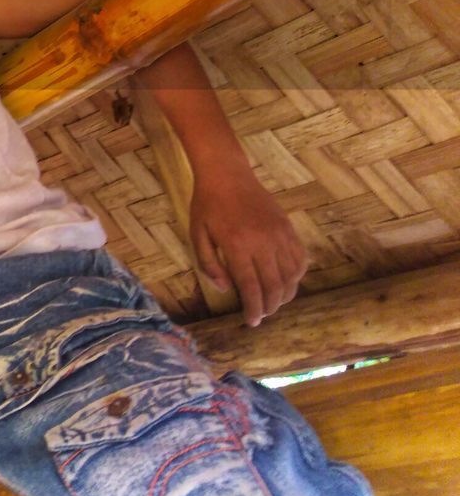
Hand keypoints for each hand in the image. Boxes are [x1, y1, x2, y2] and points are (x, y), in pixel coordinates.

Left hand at [188, 174, 308, 326]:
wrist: (227, 174)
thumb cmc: (207, 205)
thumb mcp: (197, 234)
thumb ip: (209, 265)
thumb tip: (226, 289)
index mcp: (236, 246)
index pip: (250, 287)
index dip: (253, 309)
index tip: (252, 321)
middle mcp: (262, 242)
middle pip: (274, 286)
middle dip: (270, 306)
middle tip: (263, 314)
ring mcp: (278, 234)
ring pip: (291, 276)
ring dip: (285, 295)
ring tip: (275, 303)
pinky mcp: (288, 227)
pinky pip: (299, 258)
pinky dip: (297, 276)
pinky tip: (288, 282)